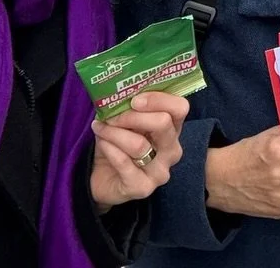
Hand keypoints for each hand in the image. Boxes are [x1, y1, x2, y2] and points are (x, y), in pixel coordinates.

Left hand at [89, 91, 190, 210]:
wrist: (101, 179)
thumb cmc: (117, 145)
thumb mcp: (125, 123)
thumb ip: (129, 108)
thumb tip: (120, 91)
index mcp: (173, 129)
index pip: (180, 108)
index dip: (159, 99)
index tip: (135, 99)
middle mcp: (172, 150)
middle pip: (163, 123)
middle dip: (132, 116)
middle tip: (112, 116)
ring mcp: (160, 172)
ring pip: (139, 144)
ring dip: (114, 132)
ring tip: (99, 128)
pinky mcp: (143, 188)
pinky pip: (124, 163)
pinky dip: (109, 149)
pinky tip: (102, 143)